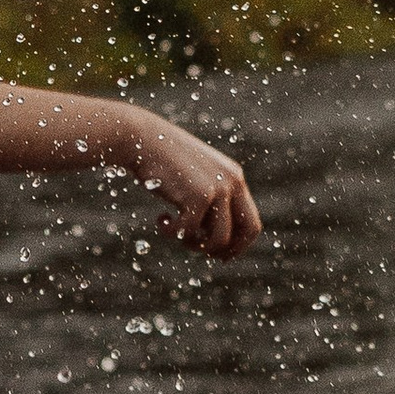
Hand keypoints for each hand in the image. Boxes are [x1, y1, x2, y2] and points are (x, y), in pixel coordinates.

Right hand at [132, 113, 262, 256]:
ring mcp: (218, 189)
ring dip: (194, 245)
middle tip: (206, 255)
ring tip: (176, 233)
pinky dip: (172, 233)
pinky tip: (161, 220)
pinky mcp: (199, 196)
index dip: (239, 244)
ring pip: (218, 239)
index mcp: (234, 177)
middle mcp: (232, 182)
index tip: (220, 254)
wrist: (143, 139)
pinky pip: (189, 232)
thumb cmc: (163, 160)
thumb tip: (213, 240)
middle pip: (247, 232)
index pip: (251, 222)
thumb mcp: (193, 178)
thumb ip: (208, 201)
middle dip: (227, 250)